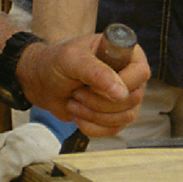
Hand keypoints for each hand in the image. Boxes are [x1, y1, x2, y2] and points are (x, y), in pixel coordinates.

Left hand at [16, 33, 148, 137]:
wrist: (42, 82)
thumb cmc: (55, 62)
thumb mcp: (72, 60)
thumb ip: (96, 72)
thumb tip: (122, 93)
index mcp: (123, 51)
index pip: (141, 72)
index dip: (121, 84)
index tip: (92, 85)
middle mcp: (129, 73)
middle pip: (133, 98)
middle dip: (100, 102)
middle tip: (76, 92)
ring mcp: (124, 95)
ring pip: (125, 117)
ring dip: (94, 114)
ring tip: (74, 100)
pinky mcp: (115, 115)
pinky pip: (114, 130)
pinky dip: (92, 126)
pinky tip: (77, 113)